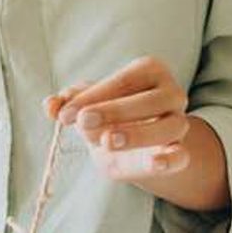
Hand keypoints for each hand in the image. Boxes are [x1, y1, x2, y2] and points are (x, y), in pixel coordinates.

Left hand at [43, 55, 191, 183]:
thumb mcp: (86, 104)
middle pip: (151, 100)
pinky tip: (155, 162)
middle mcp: (171, 93)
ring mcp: (179, 123)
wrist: (129, 147)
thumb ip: (67, 102)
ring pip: (169, 127)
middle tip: (84, 122)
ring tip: (108, 141)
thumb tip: (50, 105)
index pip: (123, 80)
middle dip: (115, 111)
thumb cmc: (108, 114)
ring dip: (139, 134)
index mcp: (149, 70)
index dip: (94, 97)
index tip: (65, 114)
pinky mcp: (181, 153)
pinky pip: (182, 156)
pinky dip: (170, 159)